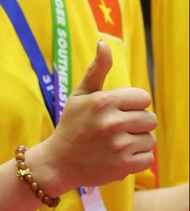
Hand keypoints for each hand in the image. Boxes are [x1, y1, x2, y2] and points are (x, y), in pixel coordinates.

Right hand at [29, 40, 155, 196]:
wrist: (60, 161)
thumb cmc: (72, 124)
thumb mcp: (80, 94)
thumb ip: (96, 69)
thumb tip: (104, 43)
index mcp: (103, 101)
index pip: (143, 97)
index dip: (132, 103)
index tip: (117, 109)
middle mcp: (113, 123)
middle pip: (150, 118)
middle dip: (136, 122)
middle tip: (116, 127)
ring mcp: (119, 146)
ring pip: (151, 138)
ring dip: (137, 140)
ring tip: (116, 142)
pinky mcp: (124, 166)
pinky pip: (148, 157)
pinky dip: (137, 158)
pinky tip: (119, 155)